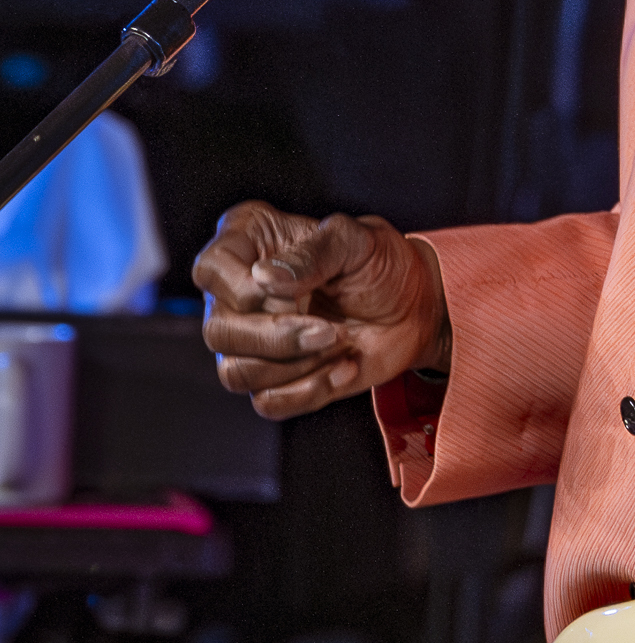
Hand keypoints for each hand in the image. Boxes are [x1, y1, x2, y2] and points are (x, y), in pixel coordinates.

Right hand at [192, 201, 448, 419]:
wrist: (415, 308)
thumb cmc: (381, 263)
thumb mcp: (357, 240)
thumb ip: (313, 252)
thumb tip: (263, 279)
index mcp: (247, 244)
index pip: (211, 270)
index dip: (251, 291)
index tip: (302, 292)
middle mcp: (237, 294)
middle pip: (220, 332)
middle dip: (280, 338)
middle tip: (330, 329)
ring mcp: (251, 340)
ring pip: (237, 372)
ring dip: (299, 364)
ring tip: (340, 341)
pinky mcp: (273, 379)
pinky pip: (267, 402)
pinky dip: (311, 389)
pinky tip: (344, 366)